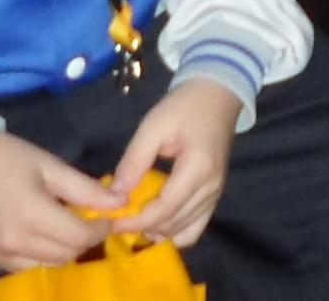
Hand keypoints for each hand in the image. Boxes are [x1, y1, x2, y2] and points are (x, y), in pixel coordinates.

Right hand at [0, 132, 121, 272]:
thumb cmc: (5, 156)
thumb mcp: (47, 164)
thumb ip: (84, 187)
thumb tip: (120, 201)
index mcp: (32, 214)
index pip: (80, 236)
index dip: (100, 228)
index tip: (107, 215)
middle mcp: (16, 242)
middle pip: (67, 254)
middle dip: (84, 239)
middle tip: (87, 218)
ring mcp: (1, 254)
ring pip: (51, 265)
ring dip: (65, 249)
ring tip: (64, 225)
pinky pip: (28, 267)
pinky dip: (42, 256)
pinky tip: (42, 235)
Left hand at [110, 80, 242, 246]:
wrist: (216, 96)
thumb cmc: (184, 106)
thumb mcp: (154, 125)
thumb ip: (135, 160)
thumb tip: (115, 193)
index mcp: (198, 169)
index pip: (165, 209)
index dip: (137, 220)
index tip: (111, 221)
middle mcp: (211, 189)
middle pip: (174, 224)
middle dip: (142, 227)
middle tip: (115, 219)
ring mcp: (215, 196)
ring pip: (185, 232)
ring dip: (157, 231)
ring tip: (132, 220)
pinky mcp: (214, 197)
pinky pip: (195, 227)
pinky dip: (174, 231)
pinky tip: (154, 222)